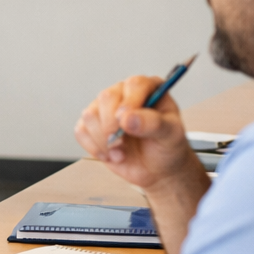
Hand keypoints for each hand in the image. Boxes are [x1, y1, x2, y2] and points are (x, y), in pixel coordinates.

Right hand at [73, 75, 198, 193]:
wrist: (157, 169)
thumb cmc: (167, 147)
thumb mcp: (171, 135)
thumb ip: (154, 124)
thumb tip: (128, 118)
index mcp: (148, 88)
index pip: (134, 85)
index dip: (129, 102)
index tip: (126, 123)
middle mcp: (124, 93)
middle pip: (106, 97)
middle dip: (112, 125)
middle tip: (122, 143)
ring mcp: (105, 108)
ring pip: (90, 115)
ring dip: (103, 140)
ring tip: (120, 153)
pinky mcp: (92, 125)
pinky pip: (81, 131)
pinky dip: (93, 147)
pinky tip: (109, 155)